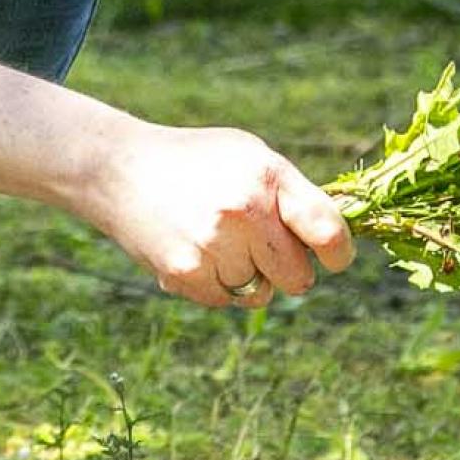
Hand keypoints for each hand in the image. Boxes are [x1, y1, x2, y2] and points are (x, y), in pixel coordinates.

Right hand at [77, 124, 355, 308]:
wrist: (120, 168)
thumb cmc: (199, 162)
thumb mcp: (251, 157)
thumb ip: (293, 196)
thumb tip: (337, 241)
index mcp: (268, 177)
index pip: (328, 231)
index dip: (338, 253)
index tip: (333, 257)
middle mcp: (245, 211)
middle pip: (298, 277)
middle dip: (287, 269)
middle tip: (260, 245)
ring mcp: (214, 245)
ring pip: (260, 293)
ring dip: (247, 276)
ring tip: (216, 240)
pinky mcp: (185, 273)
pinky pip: (225, 301)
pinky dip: (216, 285)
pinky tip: (195, 251)